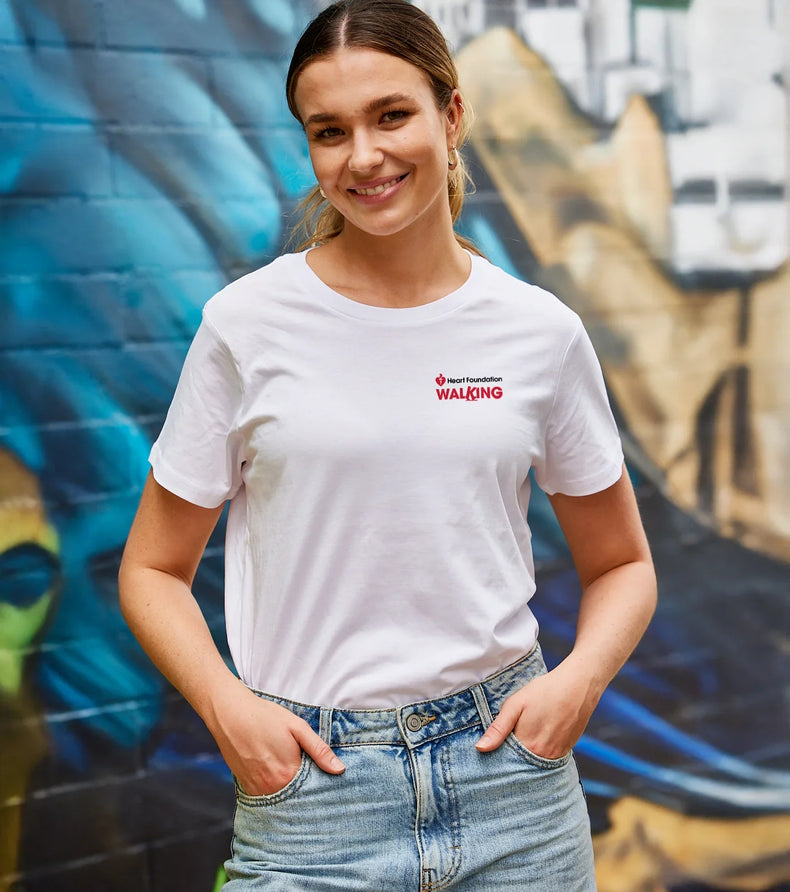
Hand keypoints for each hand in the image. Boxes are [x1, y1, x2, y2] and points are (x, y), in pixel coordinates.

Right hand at [206, 679, 344, 795]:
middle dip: (306, 793)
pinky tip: (277, 776)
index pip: (312, 792)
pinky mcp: (245, 787)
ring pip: (280, 799)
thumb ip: (319, 750)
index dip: (321, 788)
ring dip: (289, 793)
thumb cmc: (265, 717)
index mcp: (288, 774)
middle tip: (311, 779)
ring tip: (294, 777)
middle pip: (296, 799)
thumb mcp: (297, 727)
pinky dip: (274, 791)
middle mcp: (271, 788)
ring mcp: (256, 790)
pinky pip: (265, 797)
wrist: (229, 713)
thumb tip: (340, 770)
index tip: (328, 783)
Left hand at [475, 661, 596, 758]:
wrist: (578, 685)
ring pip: (535, 764)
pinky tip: (536, 740)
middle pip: (521, 767)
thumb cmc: (545, 691)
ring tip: (521, 742)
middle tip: (505, 747)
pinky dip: (539, 754)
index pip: (507, 763)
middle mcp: (544, 756)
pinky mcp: (566, 750)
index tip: (489, 755)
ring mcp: (557, 755)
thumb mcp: (516, 704)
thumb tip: (480, 748)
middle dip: (511, 761)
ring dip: (525, 758)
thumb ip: (498, 728)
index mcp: (528, 745)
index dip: (497, 759)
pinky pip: (548, 760)